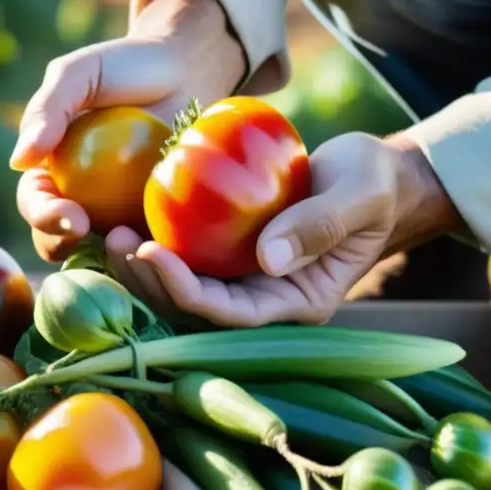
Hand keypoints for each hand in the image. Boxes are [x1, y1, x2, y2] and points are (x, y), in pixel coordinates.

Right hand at [11, 0, 246, 262]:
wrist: (186, 68)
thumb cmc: (126, 67)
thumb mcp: (79, 75)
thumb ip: (48, 110)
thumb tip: (18, 161)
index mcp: (51, 173)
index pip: (35, 204)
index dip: (44, 216)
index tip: (71, 215)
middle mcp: (79, 201)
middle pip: (59, 239)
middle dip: (66, 244)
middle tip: (91, 232)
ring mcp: (119, 215)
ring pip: (103, 253)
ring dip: (111, 258)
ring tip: (132, 245)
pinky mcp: (158, 222)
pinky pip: (152, 247)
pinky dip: (154, 253)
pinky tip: (167, 248)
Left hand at [106, 133, 458, 326]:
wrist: (376, 177)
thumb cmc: (375, 185)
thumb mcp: (360, 196)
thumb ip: (321, 225)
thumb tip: (268, 258)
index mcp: (297, 302)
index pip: (231, 312)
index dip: (186, 291)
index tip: (151, 254)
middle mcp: (266, 297)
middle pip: (198, 306)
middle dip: (153, 283)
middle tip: (118, 241)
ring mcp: (249, 276)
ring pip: (188, 283)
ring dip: (148, 265)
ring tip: (114, 230)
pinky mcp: (236, 250)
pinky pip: (193, 251)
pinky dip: (163, 238)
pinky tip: (132, 212)